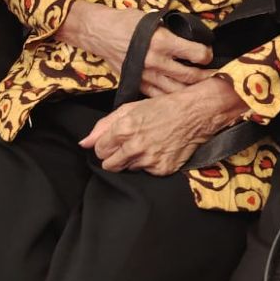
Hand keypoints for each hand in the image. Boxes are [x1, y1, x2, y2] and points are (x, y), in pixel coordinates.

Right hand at [57, 0, 212, 95]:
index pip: (195, 54)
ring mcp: (146, 76)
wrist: (100, 32)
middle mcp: (156, 61)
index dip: (207, 55)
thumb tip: (191, 36)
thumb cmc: (126, 21)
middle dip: (205, 76)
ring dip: (191, 90)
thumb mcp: (152, 19)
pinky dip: (171, 97)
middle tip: (213, 75)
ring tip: (201, 89)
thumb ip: (171, 30)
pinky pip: (158, 96)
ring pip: (176, 91)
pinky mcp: (137, 84)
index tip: (209, 55)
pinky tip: (180, 95)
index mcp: (162, 41)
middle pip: (189, 77)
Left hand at [78, 77, 246, 174]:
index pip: (100, 149)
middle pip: (109, 165)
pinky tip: (157, 150)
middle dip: (113, 157)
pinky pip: (146, 173)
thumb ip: (104, 125)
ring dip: (132, 160)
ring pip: (127, 169)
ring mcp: (149, 159)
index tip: (114, 141)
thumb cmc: (163, 107)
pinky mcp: (161, 169)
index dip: (105, 145)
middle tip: (127, 146)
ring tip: (146, 145)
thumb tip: (84, 142)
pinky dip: (149, 164)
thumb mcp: (131, 108)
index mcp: (124, 128)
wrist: (195, 113)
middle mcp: (135, 145)